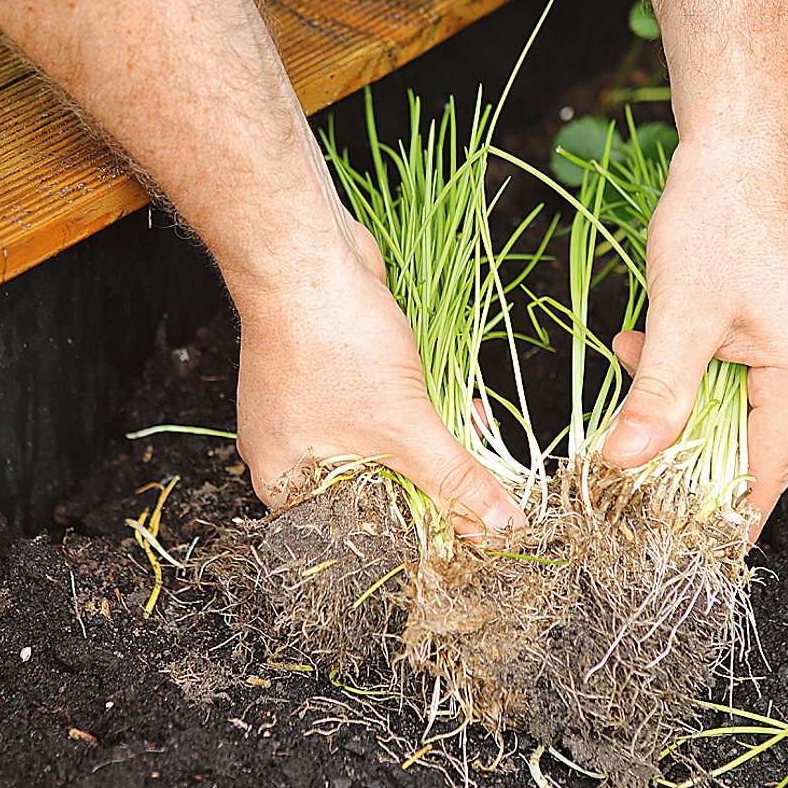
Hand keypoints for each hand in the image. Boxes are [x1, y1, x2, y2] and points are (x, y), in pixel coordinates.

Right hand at [232, 220, 525, 539]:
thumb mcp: (404, 425)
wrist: (309, 254)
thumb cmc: (334, 342)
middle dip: (433, 481)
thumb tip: (501, 525)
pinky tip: (463, 404)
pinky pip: (386, 405)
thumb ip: (454, 480)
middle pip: (375, 487)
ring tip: (478, 433)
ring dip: (436, 439)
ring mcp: (312, 406)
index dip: (413, 533)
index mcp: (286, 480)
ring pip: (386, 443)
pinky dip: (424, 404)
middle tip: (482, 486)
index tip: (463, 533)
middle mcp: (293, 448)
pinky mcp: (335, 370)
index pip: (357, 531)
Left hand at [601, 134, 787, 541]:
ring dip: (677, 386)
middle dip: (681, 435)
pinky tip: (648, 333)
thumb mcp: (678, 317)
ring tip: (635, 352)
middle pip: (745, 432)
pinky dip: (691, 356)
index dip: (724, 514)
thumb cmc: (717, 216)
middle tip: (627, 446)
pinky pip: (737, 361)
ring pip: (732, 394)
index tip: (691, 551)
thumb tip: (625, 460)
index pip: (765, 469)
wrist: (740, 139)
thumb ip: (656, 397)